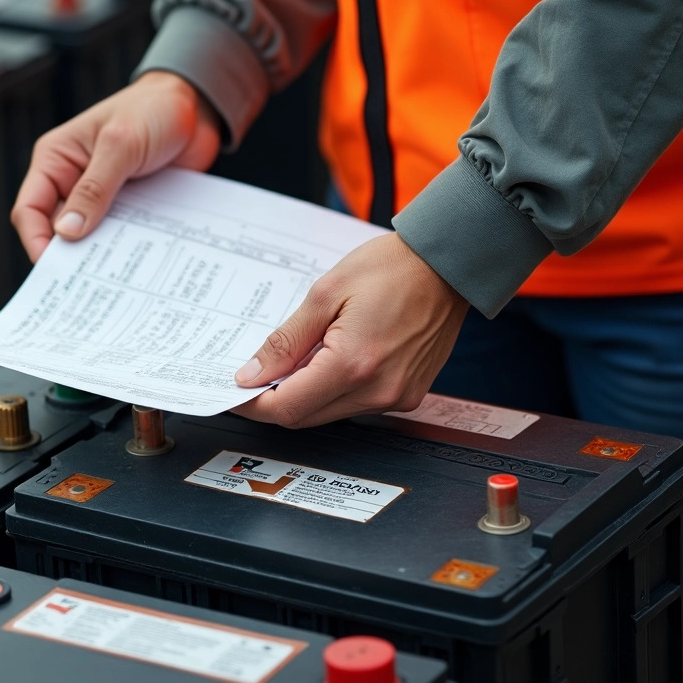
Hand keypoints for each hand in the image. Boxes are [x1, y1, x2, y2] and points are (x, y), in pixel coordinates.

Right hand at [11, 71, 221, 261]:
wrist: (197, 107)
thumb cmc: (152, 109)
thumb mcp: (121, 145)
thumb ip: (95, 188)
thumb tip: (67, 232)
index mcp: (56, 160)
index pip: (30, 209)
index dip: (36, 240)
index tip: (52, 270)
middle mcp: (73, 181)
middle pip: (58, 231)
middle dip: (69, 256)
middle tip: (87, 284)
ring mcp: (102, 197)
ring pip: (90, 239)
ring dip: (101, 257)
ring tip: (115, 279)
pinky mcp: (129, 208)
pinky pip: (121, 237)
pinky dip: (127, 251)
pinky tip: (138, 266)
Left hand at [232, 233, 469, 427]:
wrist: (446, 265)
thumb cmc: (392, 268)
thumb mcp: (325, 294)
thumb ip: (285, 341)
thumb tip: (253, 374)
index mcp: (352, 364)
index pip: (288, 407)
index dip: (254, 403)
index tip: (236, 391)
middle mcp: (377, 390)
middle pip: (305, 417)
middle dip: (275, 400)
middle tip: (258, 373)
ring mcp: (395, 397)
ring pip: (329, 414)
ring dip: (305, 394)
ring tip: (300, 357)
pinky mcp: (407, 395)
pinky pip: (356, 405)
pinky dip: (333, 390)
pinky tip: (330, 360)